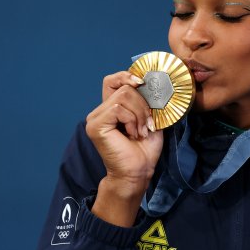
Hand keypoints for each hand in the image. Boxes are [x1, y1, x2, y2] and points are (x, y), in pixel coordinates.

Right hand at [85, 71, 163, 225]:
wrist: (138, 173)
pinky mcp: (96, 125)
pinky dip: (132, 120)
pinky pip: (118, 108)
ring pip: (123, 96)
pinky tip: (133, 134)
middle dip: (143, 105)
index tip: (142, 83)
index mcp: (110, 108)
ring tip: (141, 132)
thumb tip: (154, 82)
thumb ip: (147, 101)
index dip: (127, 76)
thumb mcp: (151, 119)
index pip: (113, 80)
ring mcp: (95, 118)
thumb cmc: (144, 150)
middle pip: (124, 88)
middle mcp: (99, 111)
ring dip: (139, 114)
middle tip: (148, 125)